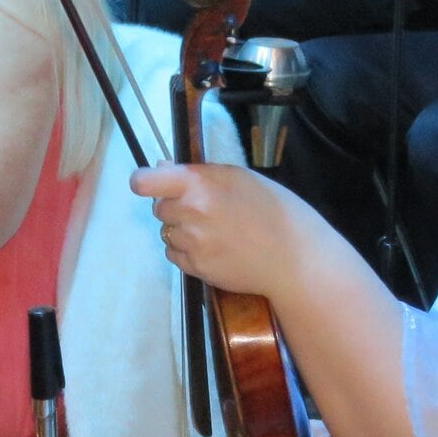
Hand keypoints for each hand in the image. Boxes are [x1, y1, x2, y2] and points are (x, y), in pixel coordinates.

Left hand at [131, 162, 290, 296]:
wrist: (294, 258)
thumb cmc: (272, 209)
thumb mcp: (238, 177)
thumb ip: (198, 173)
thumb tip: (161, 167)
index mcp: (199, 185)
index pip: (147, 182)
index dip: (144, 182)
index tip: (146, 184)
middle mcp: (190, 214)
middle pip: (159, 208)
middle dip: (174, 206)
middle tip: (203, 209)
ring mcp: (192, 244)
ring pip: (167, 232)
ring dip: (182, 230)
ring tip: (214, 231)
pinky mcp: (196, 269)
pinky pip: (175, 255)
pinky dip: (187, 251)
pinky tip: (213, 248)